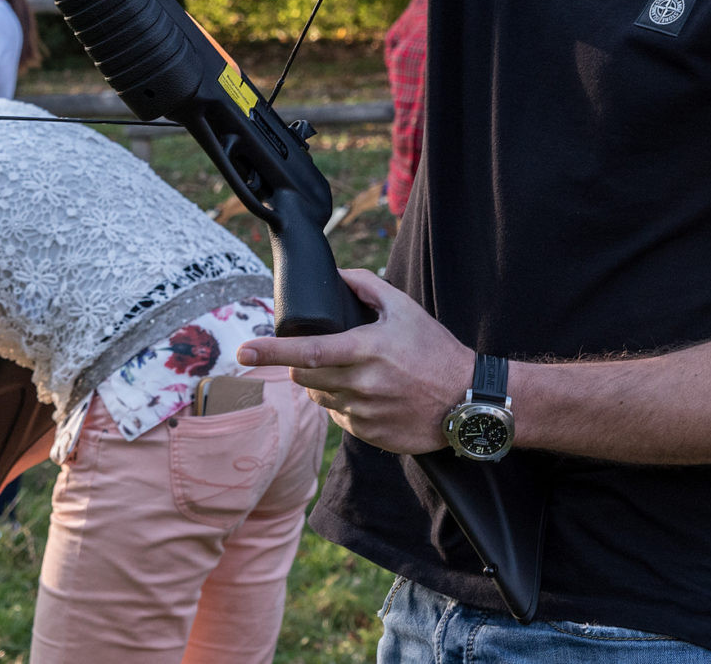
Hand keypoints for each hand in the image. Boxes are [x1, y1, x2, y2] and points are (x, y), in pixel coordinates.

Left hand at [236, 269, 472, 453]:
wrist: (467, 400)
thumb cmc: (435, 350)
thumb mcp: (404, 308)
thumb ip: (366, 287)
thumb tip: (337, 275)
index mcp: (365, 351)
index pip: (307, 352)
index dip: (272, 351)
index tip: (243, 351)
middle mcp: (361, 385)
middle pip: (304, 378)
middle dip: (301, 365)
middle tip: (324, 354)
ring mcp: (364, 413)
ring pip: (320, 398)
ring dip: (324, 385)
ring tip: (357, 374)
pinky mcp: (370, 435)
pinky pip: (340, 418)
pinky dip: (344, 405)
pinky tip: (371, 395)